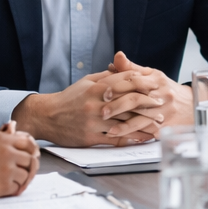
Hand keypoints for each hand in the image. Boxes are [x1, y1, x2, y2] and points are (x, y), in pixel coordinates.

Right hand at [0, 125, 38, 204]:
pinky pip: (18, 188)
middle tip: (23, 174)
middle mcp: (7, 152)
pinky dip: (14, 190)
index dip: (30, 150)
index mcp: (0, 139)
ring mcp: (7, 169)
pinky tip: (6, 191)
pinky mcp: (3, 185)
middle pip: (30, 160)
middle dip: (28, 167)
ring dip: (21, 180)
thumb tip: (10, 128)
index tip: (27, 157)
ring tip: (13, 183)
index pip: (27, 142)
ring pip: (26, 175)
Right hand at [11, 70, 163, 146]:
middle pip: (128, 102)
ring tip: (157, 123)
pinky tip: (142, 138)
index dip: (143, 82)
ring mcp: (94, 122)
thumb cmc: (69, 98)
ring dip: (144, 123)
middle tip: (161, 105)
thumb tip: (126, 69)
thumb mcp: (86, 82)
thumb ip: (107, 76)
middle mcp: (96, 104)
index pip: (125, 81)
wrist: (46, 117)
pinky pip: (115, 139)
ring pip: (124, 122)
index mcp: (96, 88)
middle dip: (148, 103)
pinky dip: (131, 139)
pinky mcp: (90, 137)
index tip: (156, 84)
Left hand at [93, 52, 192, 137]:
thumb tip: (116, 56)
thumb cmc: (166, 89)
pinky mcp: (164, 126)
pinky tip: (120, 136)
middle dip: (118, 106)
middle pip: (137, 100)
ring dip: (123, 125)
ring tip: (107, 129)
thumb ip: (132, 68)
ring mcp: (163, 112)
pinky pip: (146, 131)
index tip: (104, 91)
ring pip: (141, 119)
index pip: (136, 81)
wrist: (192, 106)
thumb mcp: (153, 75)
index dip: (118, 86)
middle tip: (101, 111)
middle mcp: (161, 95)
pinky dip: (131, 134)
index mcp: (156, 80)